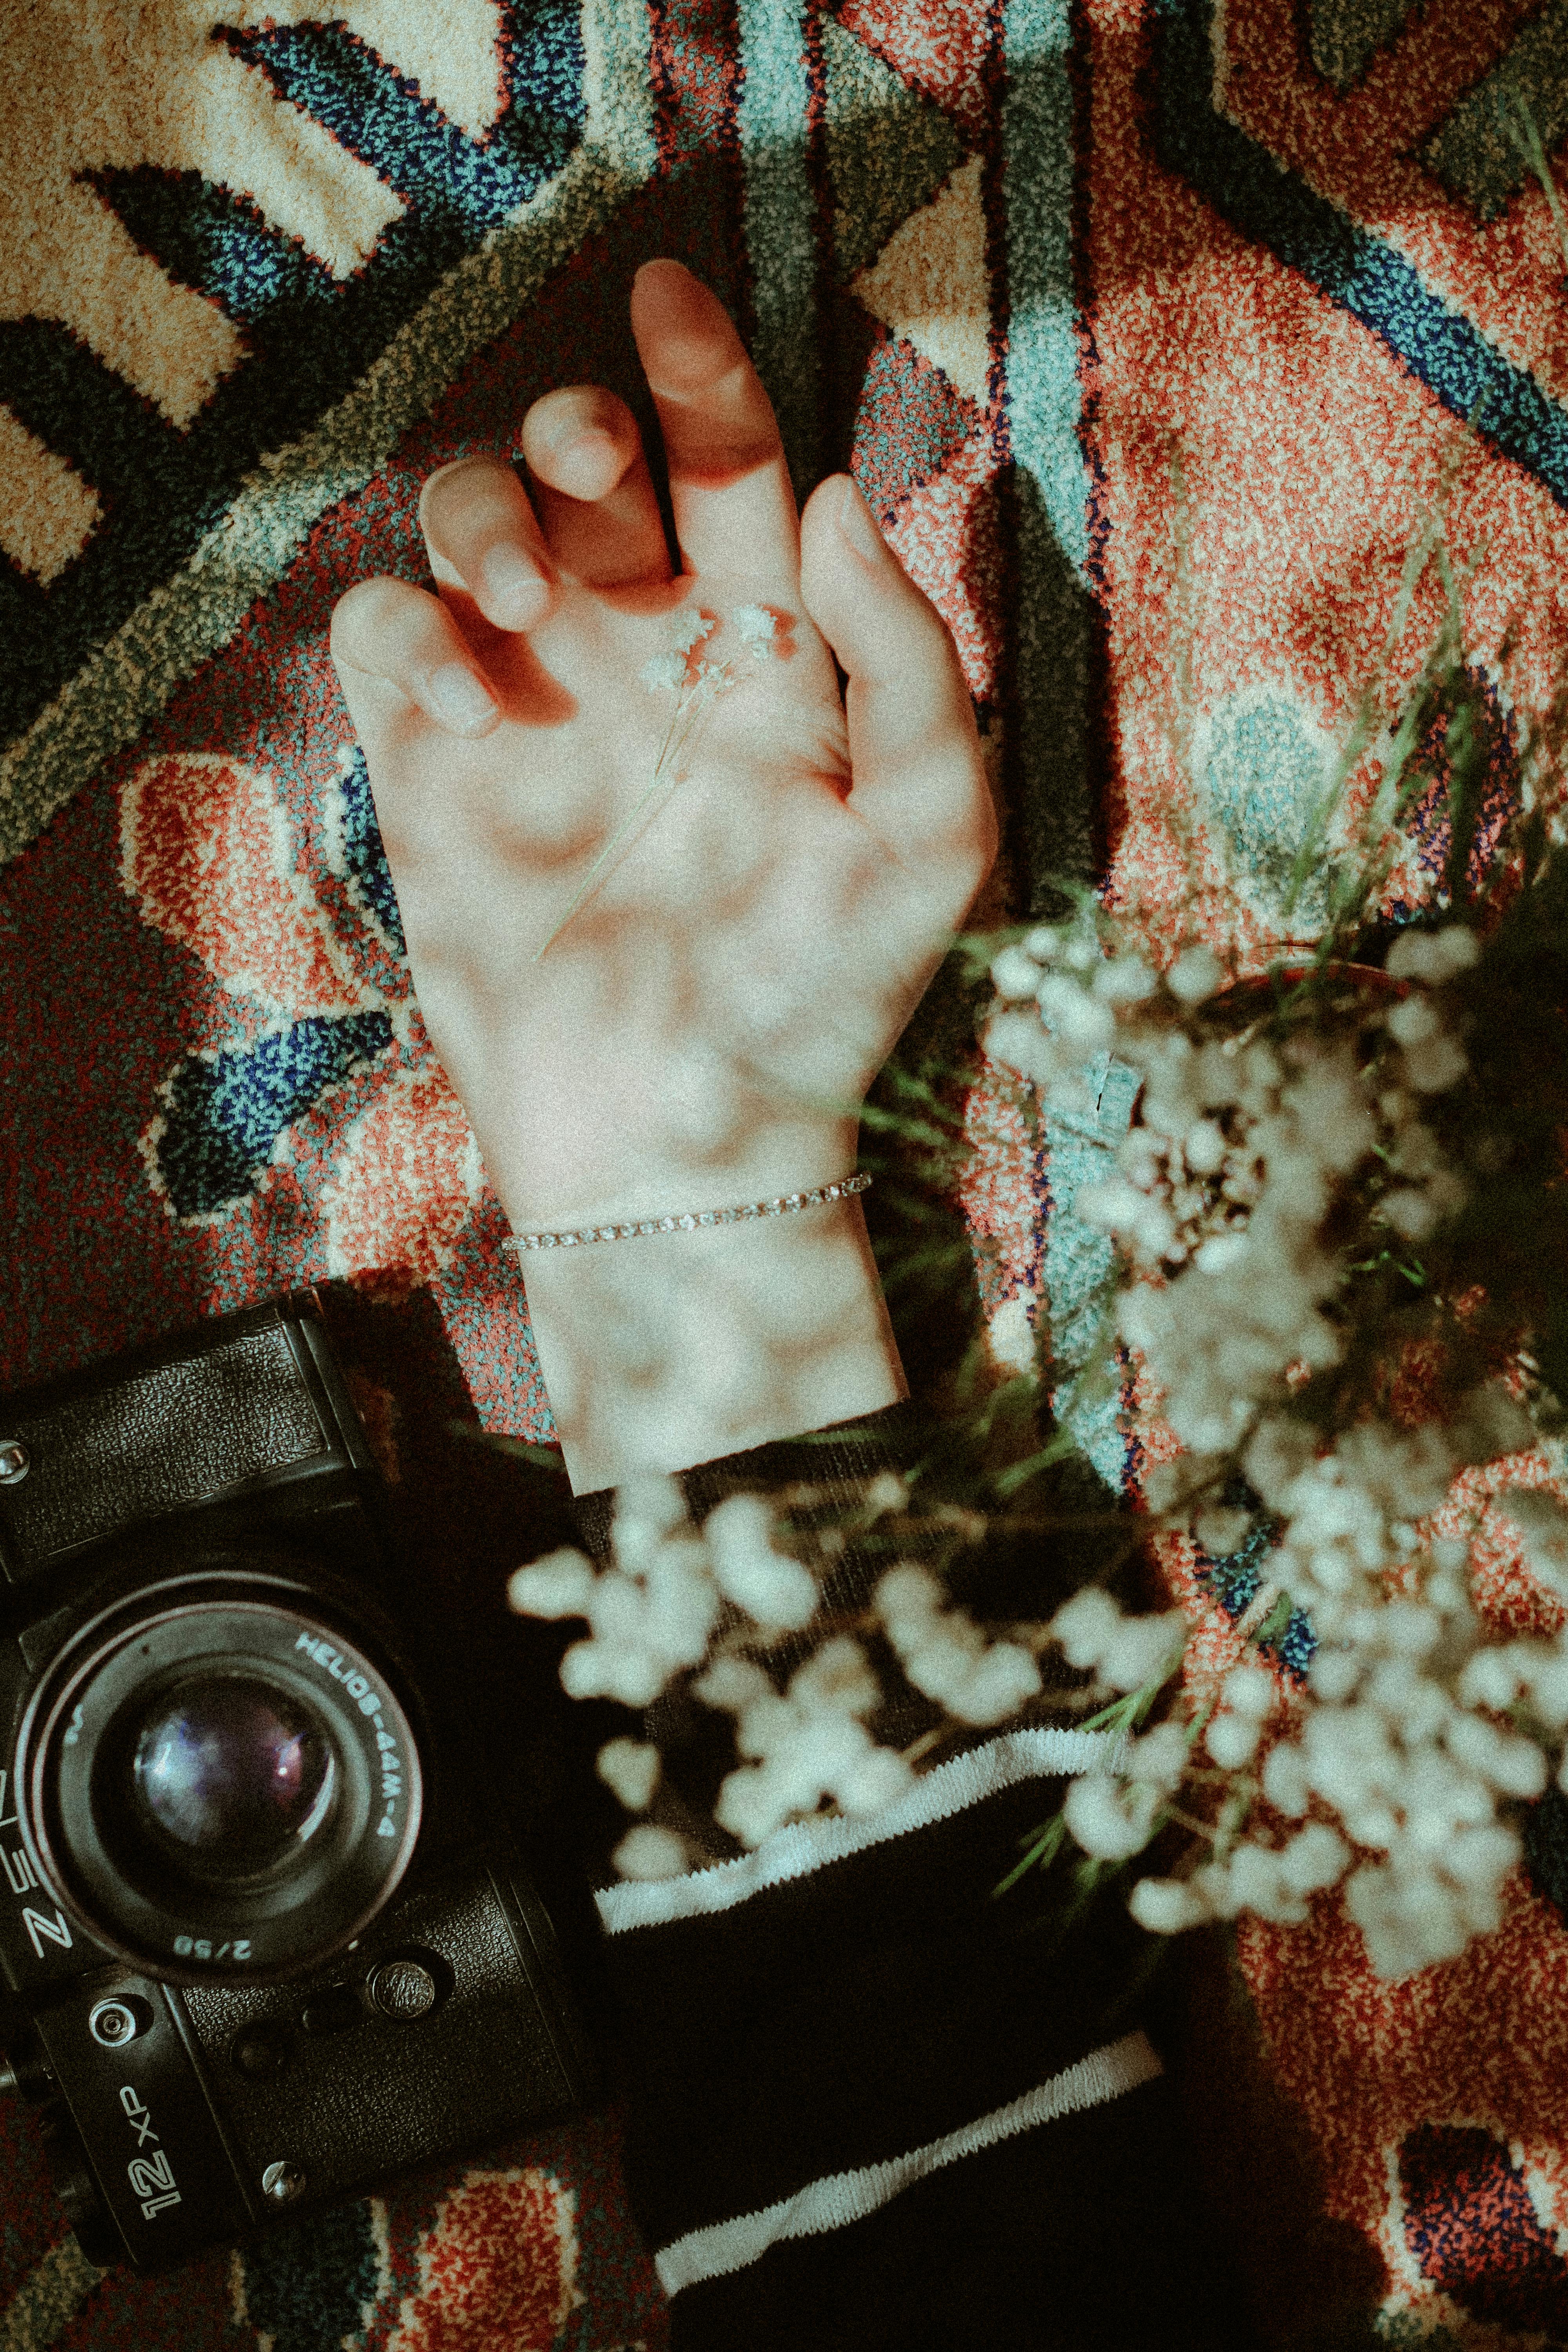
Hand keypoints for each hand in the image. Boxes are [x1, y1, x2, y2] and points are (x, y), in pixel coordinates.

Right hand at [330, 260, 993, 1486]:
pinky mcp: (435, 781)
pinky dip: (409, 634)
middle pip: (585, 473)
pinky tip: (467, 696)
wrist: (689, 1146)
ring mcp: (533, 719)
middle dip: (574, 425)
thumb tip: (837, 494)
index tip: (672, 303)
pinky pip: (386, 641)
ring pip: (469, 529)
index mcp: (764, 661)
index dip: (700, 373)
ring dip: (483, 518)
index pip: (726, 471)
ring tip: (528, 607)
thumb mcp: (931, 834)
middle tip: (593, 468)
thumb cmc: (823, 1004)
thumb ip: (907, 659)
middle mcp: (643, 667)